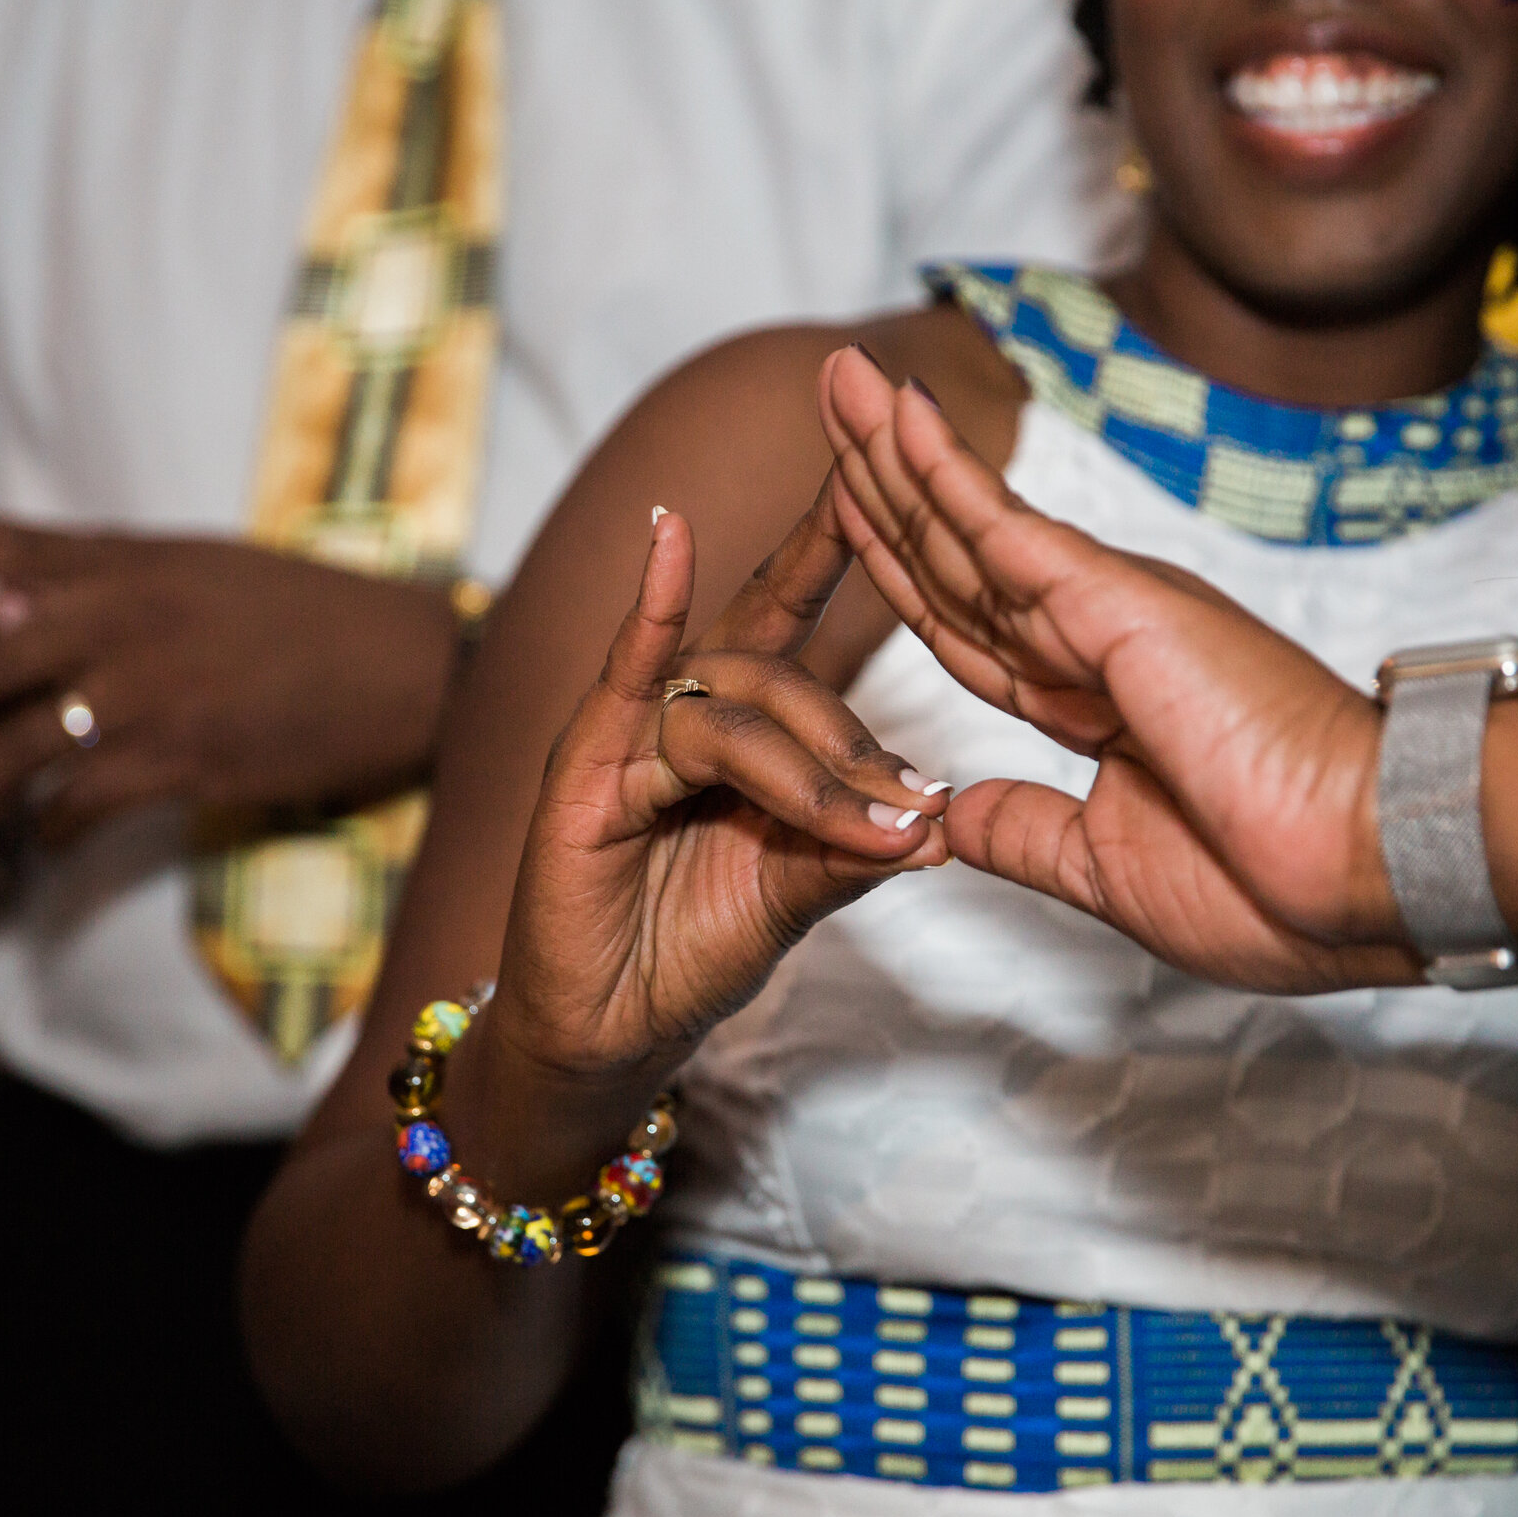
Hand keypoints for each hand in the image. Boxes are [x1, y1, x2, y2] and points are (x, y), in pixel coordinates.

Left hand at [0, 522, 464, 850]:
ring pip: (12, 740)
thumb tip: (9, 586)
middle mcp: (129, 616)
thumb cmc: (301, 613)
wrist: (408, 665)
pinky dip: (42, 826)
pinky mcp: (189, 761)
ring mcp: (156, 692)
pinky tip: (35, 837)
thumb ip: (105, 572)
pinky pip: (80, 801)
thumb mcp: (196, 566)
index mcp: (129, 560)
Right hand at [485, 491, 950, 1099]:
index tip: (891, 479)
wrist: (608, 1037)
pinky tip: (670, 541)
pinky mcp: (580, 772)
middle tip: (915, 808)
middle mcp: (673, 708)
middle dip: (851, 739)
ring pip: (733, 707)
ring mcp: (622, 734)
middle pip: (777, 671)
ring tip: (873, 830)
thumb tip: (937, 822)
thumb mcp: (794, 891)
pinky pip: (626, 683)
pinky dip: (650, 610)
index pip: (786, 611)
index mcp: (728, 720)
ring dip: (810, 772)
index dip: (831, 545)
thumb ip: (851, 846)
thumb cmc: (688, 953)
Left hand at [818, 348, 1419, 993]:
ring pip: (965, 523)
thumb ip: (1024, 831)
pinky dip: (942, 470)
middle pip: (953, 553)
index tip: (845, 507)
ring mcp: (1103, 611)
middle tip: (829, 392)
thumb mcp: (1105, 867)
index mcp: (1095, 703)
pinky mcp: (1115, 600)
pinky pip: (1004, 527)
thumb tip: (951, 817)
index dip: (901, 566)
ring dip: (892, 449)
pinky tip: (894, 420)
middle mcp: (1094, 640)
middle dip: (882, 476)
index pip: (967, 624)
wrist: (1367, 871)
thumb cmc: (1278, 886)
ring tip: (838, 376)